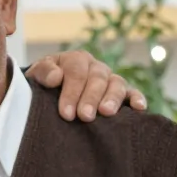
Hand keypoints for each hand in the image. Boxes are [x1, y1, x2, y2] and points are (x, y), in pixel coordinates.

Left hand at [26, 50, 145, 121]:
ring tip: (106, 113)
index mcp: (75, 60)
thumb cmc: (43, 85)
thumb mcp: (36, 76)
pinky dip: (137, 98)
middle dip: (90, 98)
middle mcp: (95, 67)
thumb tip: (56, 77)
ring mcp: (109, 79)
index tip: (66, 113)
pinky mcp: (122, 93)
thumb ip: (43, 72)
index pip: (76, 72)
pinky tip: (139, 108)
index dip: (71, 92)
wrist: (49, 90)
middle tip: (84, 117)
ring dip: (112, 98)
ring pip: (116, 84)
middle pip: (97, 79)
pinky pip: (132, 93)